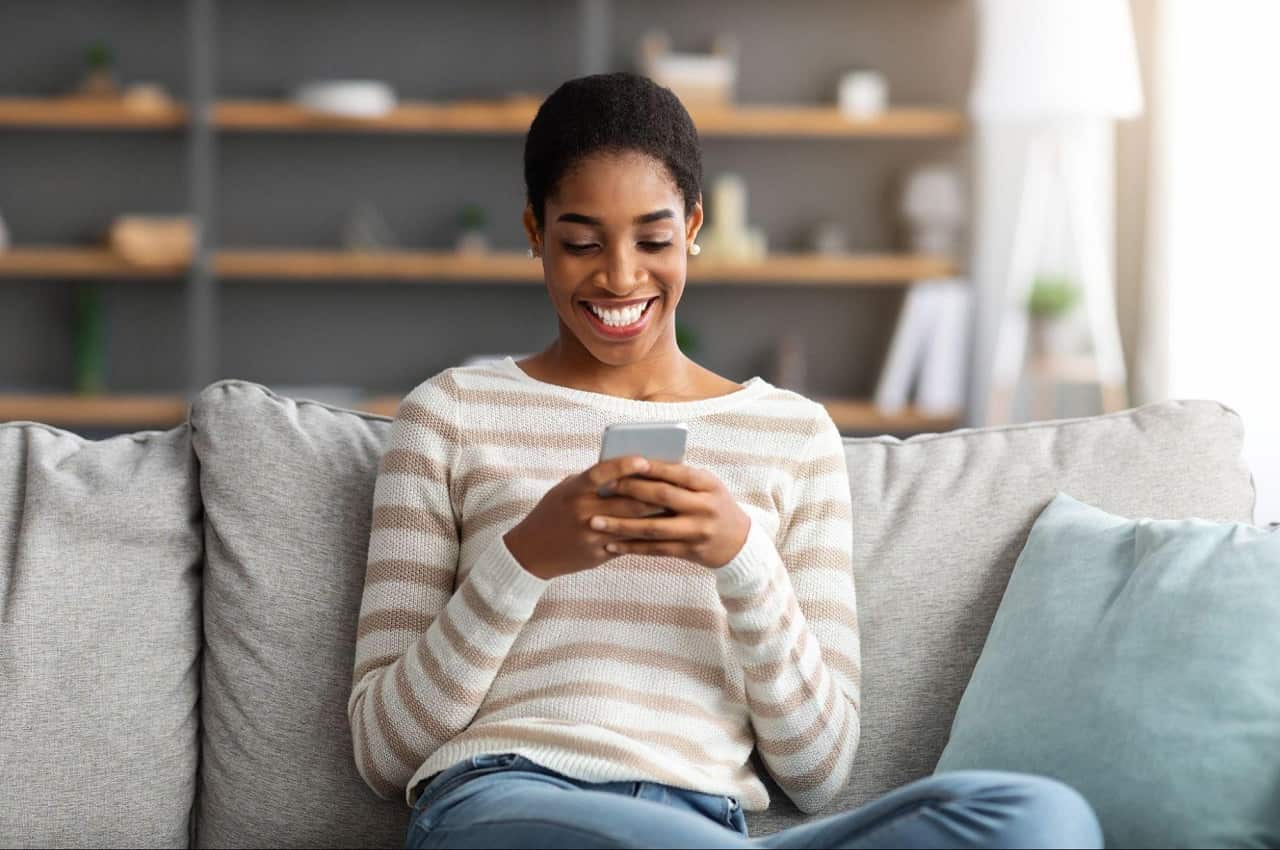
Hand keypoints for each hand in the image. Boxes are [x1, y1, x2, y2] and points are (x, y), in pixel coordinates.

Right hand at [502, 455, 666, 579]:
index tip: (644, 460)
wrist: (531, 552)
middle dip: (654, 494)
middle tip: (676, 486)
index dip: (624, 466)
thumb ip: (592, 482)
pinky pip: (627, 543)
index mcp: (574, 491)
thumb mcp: (566, 490)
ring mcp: (591, 535)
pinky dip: (645, 534)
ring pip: (633, 524)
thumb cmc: (552, 512)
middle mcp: (583, 512)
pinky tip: (662, 528)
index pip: (602, 473)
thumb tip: (628, 470)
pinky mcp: (597, 554)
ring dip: (656, 515)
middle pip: (627, 501)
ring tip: (676, 506)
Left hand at [586, 459, 750, 568]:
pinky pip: (655, 549)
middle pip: (662, 497)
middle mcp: (704, 507)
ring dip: (622, 525)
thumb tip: (638, 465)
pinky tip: (611, 544)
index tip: (623, 463)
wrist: (739, 542)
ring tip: (596, 522)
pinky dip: (632, 547)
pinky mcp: (689, 552)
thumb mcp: (707, 486)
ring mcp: (697, 531)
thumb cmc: (714, 505)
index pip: (677, 472)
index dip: (650, 468)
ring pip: (653, 528)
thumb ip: (680, 478)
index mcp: (708, 484)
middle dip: (631, 490)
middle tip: (604, 488)